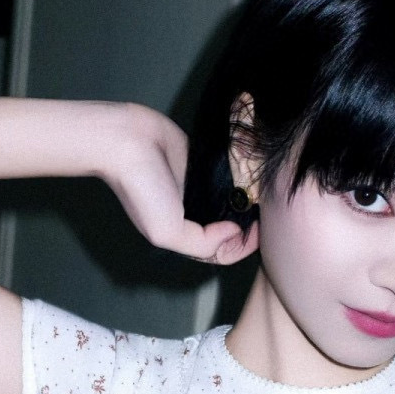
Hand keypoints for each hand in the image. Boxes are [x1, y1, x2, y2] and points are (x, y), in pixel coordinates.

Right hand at [101, 103, 259, 264]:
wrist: (127, 142)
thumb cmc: (143, 189)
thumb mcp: (167, 231)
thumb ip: (203, 243)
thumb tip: (234, 232)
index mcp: (183, 234)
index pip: (221, 251)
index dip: (242, 247)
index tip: (259, 232)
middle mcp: (192, 214)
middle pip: (229, 229)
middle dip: (249, 226)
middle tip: (267, 214)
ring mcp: (199, 189)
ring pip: (231, 203)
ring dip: (247, 201)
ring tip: (264, 195)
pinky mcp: (202, 163)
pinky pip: (228, 176)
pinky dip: (241, 177)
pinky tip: (254, 175)